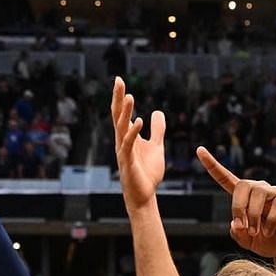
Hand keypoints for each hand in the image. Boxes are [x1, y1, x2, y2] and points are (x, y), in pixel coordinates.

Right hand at [110, 77, 164, 209]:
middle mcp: (122, 141)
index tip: (119, 80)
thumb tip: (157, 112)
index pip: (122, 113)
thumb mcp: (156, 146)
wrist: (144, 196)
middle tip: (118, 80)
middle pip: (118, 116)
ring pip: (121, 128)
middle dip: (118, 98)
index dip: (121, 97)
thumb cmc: (147, 173)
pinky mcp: (128, 162)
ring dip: (125, 112)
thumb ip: (157, 130)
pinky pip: (129, 145)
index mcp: (128, 136)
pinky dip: (133, 132)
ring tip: (130, 96)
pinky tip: (140, 121)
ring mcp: (123, 152)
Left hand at [196, 147, 275, 263]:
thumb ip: (237, 233)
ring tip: (255, 232)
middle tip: (241, 226)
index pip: (227, 178)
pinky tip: (269, 232)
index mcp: (245, 198)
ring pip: (260, 192)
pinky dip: (270, 221)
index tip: (199, 150)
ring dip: (253, 215)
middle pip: (243, 184)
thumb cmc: (268, 242)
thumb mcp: (247, 241)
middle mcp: (260, 191)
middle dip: (238, 206)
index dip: (213, 166)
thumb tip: (235, 223)